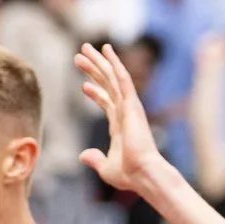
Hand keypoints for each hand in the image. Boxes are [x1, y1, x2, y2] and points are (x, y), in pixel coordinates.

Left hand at [77, 42, 168, 195]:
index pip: (106, 103)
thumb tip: (83, 156)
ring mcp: (129, 107)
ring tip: (84, 48)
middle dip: (93, 70)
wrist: (144, 174)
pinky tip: (107, 50)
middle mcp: (125, 113)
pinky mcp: (133, 104)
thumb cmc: (130, 175)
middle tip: (80, 55)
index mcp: (120, 126)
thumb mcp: (106, 168)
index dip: (94, 93)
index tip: (83, 86)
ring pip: (112, 77)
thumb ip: (94, 159)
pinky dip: (115, 63)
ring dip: (99, 62)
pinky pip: (122, 78)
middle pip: (107, 85)